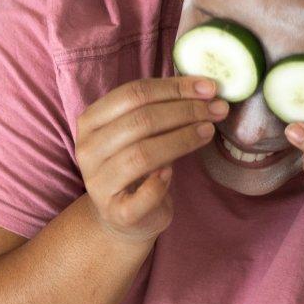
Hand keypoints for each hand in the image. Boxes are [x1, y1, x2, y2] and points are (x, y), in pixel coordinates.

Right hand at [73, 77, 227, 241]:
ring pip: (142, 154)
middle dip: (184, 111)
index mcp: (91, 121)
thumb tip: (206, 89)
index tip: (208, 88)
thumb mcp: (140, 132)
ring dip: (182, 140)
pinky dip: (162, 183)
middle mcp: (88, 150)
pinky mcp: (116, 212)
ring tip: (208, 132)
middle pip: (140, 121)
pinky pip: (144, 195)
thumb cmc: (137, 166)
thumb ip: (161, 109)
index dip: (173, 88)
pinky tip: (173, 174)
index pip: (132, 94)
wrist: (124, 215)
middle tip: (216, 110)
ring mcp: (98, 183)